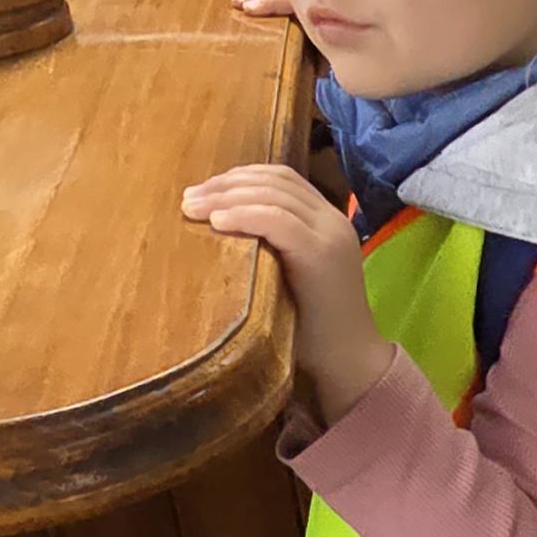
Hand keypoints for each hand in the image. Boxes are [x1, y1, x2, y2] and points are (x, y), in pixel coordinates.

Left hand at [183, 163, 391, 420]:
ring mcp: (330, 235)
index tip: (204, 191)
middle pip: (275, 181)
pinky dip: (245, 215)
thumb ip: (270, 248)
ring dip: (227, 197)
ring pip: (274, 196)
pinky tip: (217, 222)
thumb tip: (218, 230)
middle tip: (189, 198)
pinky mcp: (321, 254)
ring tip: (193, 208)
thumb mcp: (289, 276)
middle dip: (227, 184)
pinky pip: (279, 221)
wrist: (348, 359)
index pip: (282, 179)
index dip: (240, 177)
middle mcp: (332, 219)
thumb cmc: (312, 328)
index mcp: (326, 220)